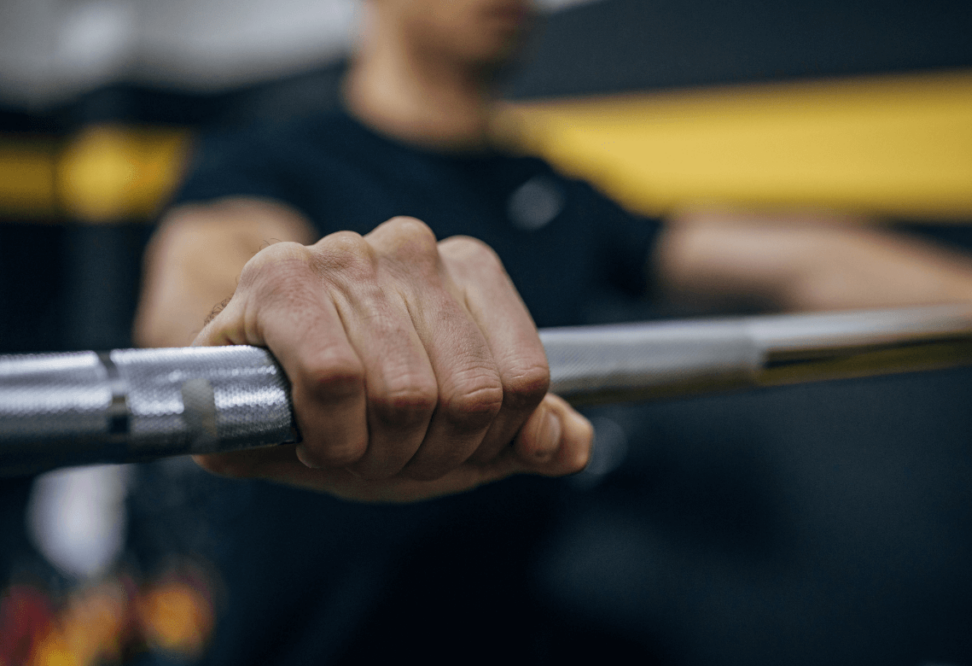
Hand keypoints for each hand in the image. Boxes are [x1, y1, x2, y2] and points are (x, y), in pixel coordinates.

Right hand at [190, 217, 591, 501]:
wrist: (247, 397)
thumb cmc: (357, 411)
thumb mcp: (455, 436)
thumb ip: (524, 437)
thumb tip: (567, 441)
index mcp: (469, 269)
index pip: (525, 380)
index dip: (487, 440)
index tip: (441, 445)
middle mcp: (413, 247)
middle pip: (470, 395)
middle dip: (429, 454)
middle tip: (384, 451)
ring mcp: (346, 253)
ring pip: (406, 394)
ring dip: (375, 454)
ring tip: (345, 443)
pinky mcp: (278, 275)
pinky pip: (336, 380)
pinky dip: (331, 438)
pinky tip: (312, 435)